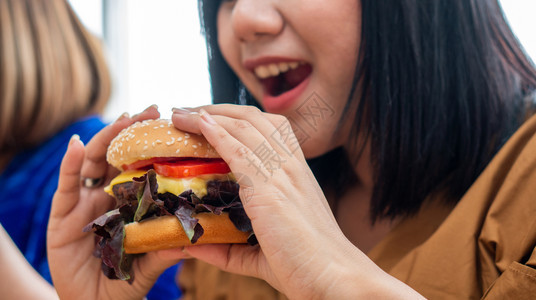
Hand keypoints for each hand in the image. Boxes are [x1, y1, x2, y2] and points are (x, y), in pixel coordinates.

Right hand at [47, 106, 187, 299]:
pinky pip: (66, 184)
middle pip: (120, 155)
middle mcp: (108, 195)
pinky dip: (70, 163)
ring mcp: (85, 201)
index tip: (174, 125)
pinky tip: (77, 144)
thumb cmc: (124, 283)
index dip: (156, 146)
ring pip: (95, 161)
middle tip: (154, 110)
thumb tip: (196, 236)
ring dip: (109, 137)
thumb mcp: (150, 264)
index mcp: (131, 202)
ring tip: (125, 119)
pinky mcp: (63, 213)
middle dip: (135, 131)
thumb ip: (167, 249)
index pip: (144, 166)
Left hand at [172, 105, 422, 298]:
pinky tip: (194, 122)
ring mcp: (282, 172)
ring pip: (243, 125)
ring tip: (182, 114)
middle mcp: (291, 165)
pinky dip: (214, 131)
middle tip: (188, 113)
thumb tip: (192, 246)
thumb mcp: (262, 251)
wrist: (333, 277)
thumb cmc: (305, 266)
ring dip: (209, 114)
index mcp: (296, 173)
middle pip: (253, 118)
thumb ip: (227, 248)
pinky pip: (236, 147)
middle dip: (218, 110)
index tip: (209, 120)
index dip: (237, 119)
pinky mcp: (269, 187)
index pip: (268, 129)